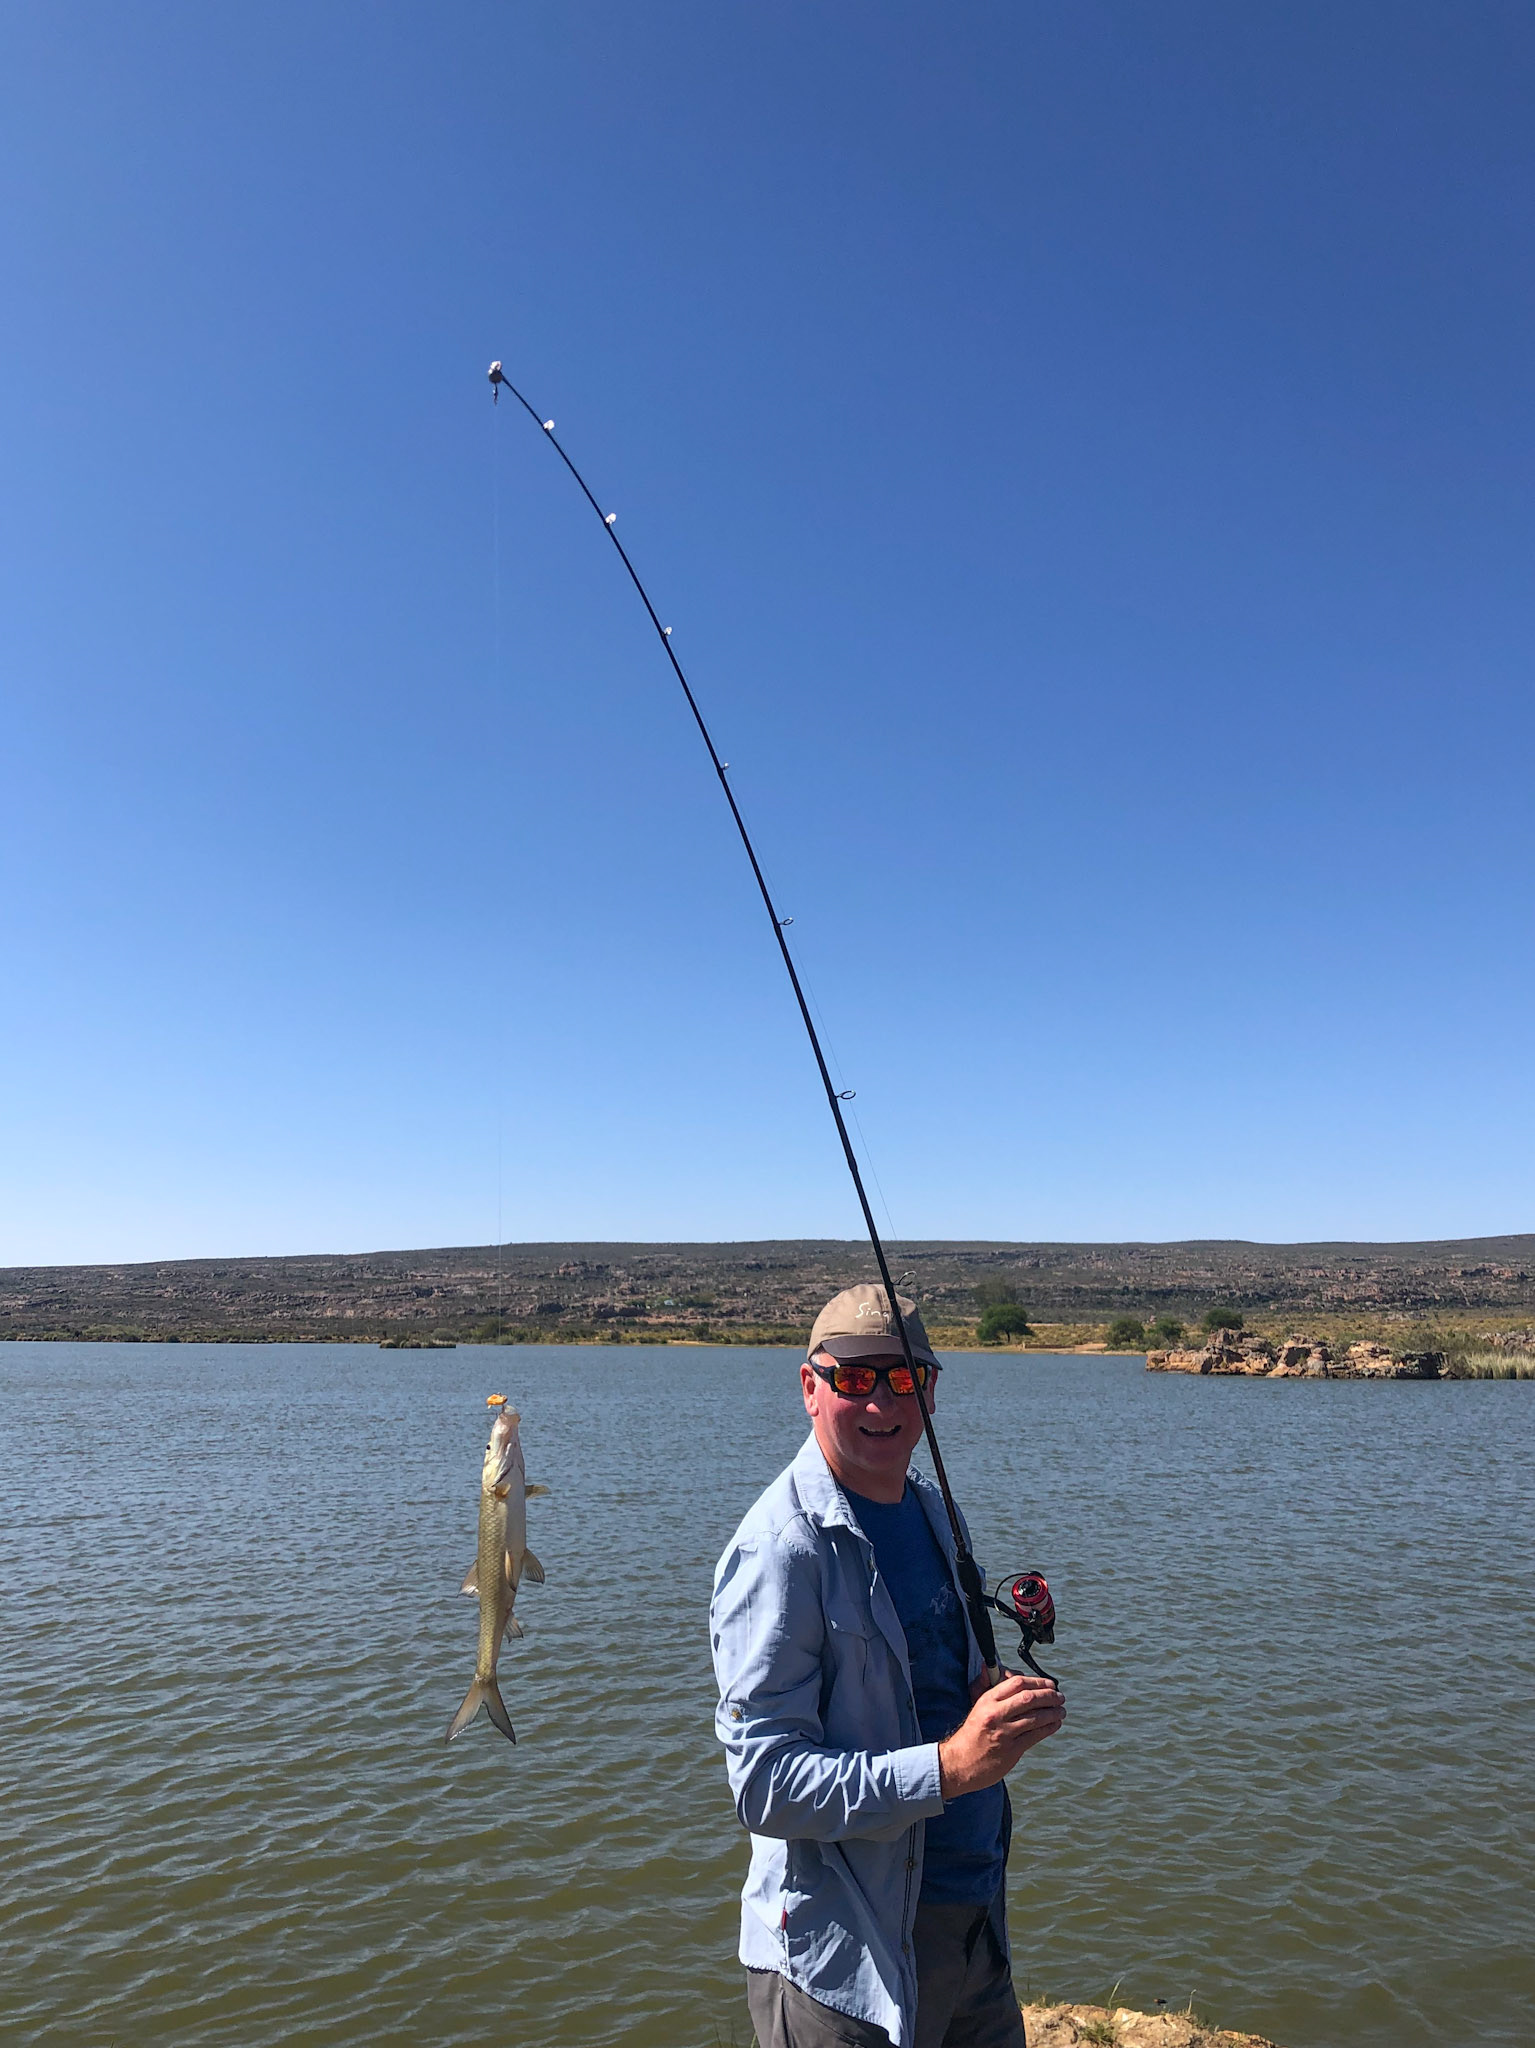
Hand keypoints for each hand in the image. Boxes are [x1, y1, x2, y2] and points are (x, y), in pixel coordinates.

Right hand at [938, 1671, 1064, 1798]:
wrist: (960, 1763)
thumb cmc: (972, 1734)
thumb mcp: (979, 1707)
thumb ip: (995, 1690)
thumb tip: (1010, 1673)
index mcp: (987, 1700)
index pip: (1016, 1683)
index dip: (1037, 1681)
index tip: (1049, 1683)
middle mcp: (995, 1714)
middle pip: (1028, 1698)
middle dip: (1049, 1696)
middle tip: (1060, 1696)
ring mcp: (1004, 1733)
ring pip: (1035, 1717)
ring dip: (1053, 1712)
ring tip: (1061, 1711)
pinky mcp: (1011, 1750)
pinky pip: (1035, 1735)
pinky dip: (1048, 1728)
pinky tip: (1055, 1724)